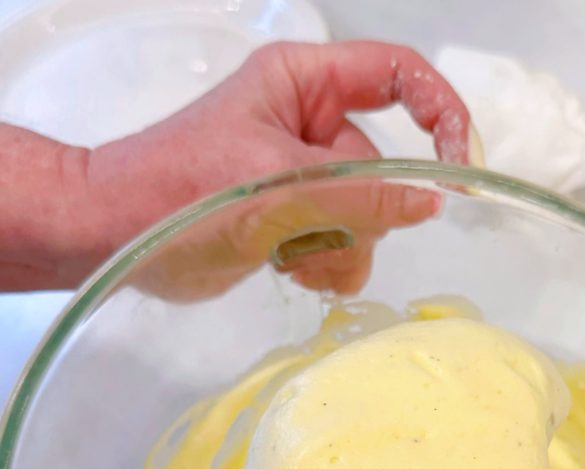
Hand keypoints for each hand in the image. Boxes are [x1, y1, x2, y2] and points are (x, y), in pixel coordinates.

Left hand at [0, 41, 474, 290]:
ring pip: (370, 216)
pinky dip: (329, 265)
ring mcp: (307, 176)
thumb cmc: (177, 193)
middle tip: (309, 230)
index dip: (440, 114)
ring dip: (341, 247)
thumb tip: (433, 198)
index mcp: (304, 84)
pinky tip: (290, 268)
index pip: (399, 76)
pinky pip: (348, 244)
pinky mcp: (299, 219)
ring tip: (289, 254)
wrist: (117, 239)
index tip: (459, 169)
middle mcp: (312, 124)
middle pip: (384, 167)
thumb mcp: (274, 186)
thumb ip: (359, 193)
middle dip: (358, 211)